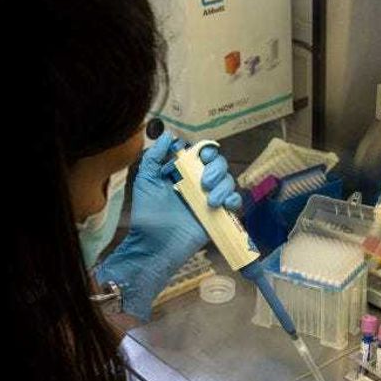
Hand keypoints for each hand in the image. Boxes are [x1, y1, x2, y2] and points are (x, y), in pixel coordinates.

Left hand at [96, 132, 240, 320]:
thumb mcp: (145, 181)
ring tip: (209, 201)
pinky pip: (234, 201)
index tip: (202, 156)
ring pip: (228, 181)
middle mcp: (197, 183)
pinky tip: (223, 205)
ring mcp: (208, 198)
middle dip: (216, 169)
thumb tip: (167, 135)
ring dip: (223, 186)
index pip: (201, 153)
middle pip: (219, 164)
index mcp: (182, 172)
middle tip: (204, 182)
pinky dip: (233, 199)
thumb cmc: (148, 214)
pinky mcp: (217, 215)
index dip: (206, 150)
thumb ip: (154, 157)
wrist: (155, 245)